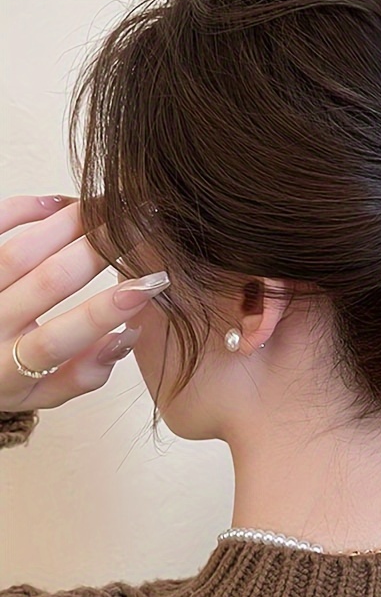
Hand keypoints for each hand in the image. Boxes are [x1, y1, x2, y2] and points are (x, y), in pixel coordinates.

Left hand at [0, 195, 169, 412]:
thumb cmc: (8, 373)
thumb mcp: (44, 392)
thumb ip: (87, 375)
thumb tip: (127, 335)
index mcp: (8, 370)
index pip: (58, 341)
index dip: (106, 312)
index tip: (149, 284)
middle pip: (48, 282)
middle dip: (103, 250)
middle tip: (144, 224)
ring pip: (22, 251)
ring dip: (73, 223)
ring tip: (112, 209)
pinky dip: (26, 208)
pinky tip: (60, 203)